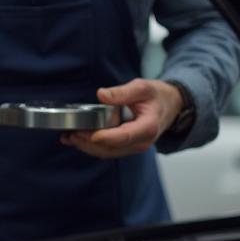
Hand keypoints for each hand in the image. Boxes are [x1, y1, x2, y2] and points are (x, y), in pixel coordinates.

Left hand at [60, 78, 184, 158]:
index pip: (124, 136)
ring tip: (68, 137)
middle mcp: (142, 142)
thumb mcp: (142, 87)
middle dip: (88, 143)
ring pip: (108, 153)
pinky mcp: (128, 147)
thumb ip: (122, 92)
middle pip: (111, 148)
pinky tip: (77, 139)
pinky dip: (92, 147)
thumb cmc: (157, 96)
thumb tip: (102, 95)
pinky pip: (108, 151)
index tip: (87, 133)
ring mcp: (135, 147)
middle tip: (70, 133)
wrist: (171, 106)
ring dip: (87, 147)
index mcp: (148, 127)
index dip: (104, 137)